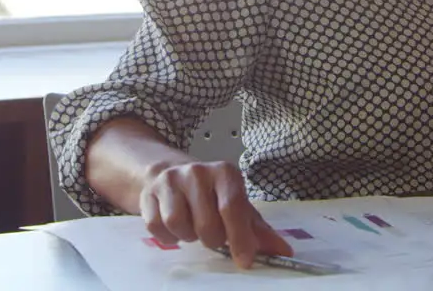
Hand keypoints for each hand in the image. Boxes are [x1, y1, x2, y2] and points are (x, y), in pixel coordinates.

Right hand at [139, 160, 292, 267]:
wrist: (170, 174)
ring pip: (179, 225)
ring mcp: (170, 181)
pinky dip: (168, 236)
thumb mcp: (237, 205)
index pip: (233, 207)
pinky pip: (157, 227)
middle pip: (206, 223)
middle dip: (213, 239)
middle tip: (213, 233)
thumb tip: (284, 251)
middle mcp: (197, 172)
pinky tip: (176, 227)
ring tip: (193, 226)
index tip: (245, 260)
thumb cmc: (211, 194)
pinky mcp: (148, 193)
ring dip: (189, 236)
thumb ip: (258, 229)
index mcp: (225, 172)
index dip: (240, 237)